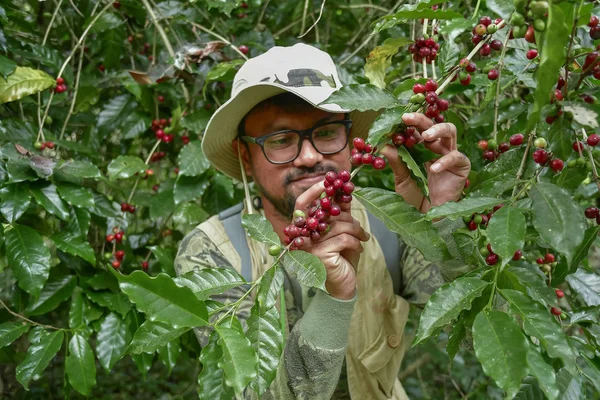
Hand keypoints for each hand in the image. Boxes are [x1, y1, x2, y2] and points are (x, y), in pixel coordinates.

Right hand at [293, 182, 368, 299]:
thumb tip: (344, 192)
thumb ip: (340, 213)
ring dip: (356, 230)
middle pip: (326, 213)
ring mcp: (309, 246)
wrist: (343, 285)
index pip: (301, 204)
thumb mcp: (341, 232)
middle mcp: (302, 236)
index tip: (328, 180)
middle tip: (359, 226)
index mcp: (304, 228)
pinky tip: (359, 248)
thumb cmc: (341, 257)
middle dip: (347, 216)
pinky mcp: (320, 255)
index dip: (313, 191)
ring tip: (363, 238)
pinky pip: (343, 238)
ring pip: (338, 225)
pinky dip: (356, 241)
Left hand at [380, 112, 470, 212]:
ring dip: (438, 130)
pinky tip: (433, 168)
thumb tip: (382, 145)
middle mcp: (436, 147)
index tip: (396, 118)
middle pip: (432, 125)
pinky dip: (445, 160)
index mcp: (420, 147)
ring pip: (450, 132)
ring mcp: (449, 155)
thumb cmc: (414, 196)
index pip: (416, 128)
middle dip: (421, 119)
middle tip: (407, 118)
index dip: (408, 122)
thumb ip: (396, 161)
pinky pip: (456, 157)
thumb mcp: (402, 177)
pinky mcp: (461, 166)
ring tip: (426, 136)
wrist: (426, 215)